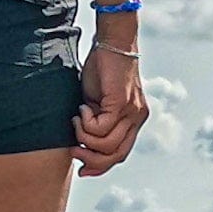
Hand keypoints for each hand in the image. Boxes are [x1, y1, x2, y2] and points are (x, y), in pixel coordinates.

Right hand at [74, 42, 147, 175]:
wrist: (111, 42)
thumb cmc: (102, 69)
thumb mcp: (97, 103)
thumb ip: (95, 122)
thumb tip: (80, 144)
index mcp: (133, 120)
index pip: (121, 154)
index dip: (101, 166)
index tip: (82, 170)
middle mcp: (137, 118)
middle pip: (117, 156)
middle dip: (92, 160)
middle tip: (74, 150)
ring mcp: (132, 112)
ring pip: (107, 145)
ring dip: (85, 137)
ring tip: (77, 119)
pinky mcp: (122, 103)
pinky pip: (101, 129)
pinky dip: (86, 123)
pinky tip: (83, 108)